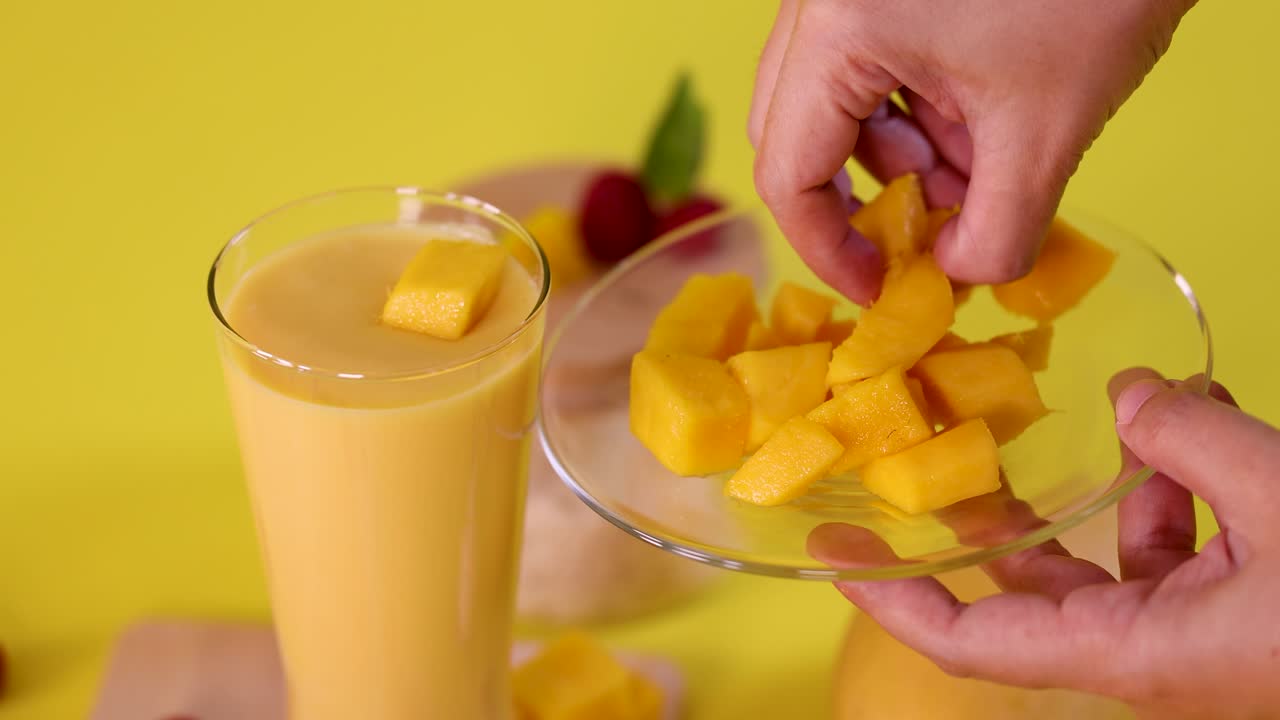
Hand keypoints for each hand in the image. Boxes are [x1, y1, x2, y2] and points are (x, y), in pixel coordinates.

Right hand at [748, 0, 1195, 303]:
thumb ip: (997, 230)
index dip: (828, 249)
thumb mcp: (1047, 129)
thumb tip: (959, 275)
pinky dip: (915, 111)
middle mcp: (823, 2)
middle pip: (795, 133)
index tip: (882, 288)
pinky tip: (979, 124)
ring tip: (978, 171)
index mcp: (840, 30)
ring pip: (833, 101)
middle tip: (925, 235)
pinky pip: (868, 65)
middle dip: (862, 197)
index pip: (787, 172)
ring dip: (897, 157)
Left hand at [816, 371, 1279, 718]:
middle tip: (925, 452)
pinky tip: (1189, 428)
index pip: (975, 640)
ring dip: (1091, 488)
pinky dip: (1170, 486)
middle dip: (980, 517)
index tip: (835, 552)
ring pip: (1102, 557)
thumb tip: (1130, 397)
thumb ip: (1191, 440)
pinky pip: (1174, 542)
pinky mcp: (1237, 602)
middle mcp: (1150, 651)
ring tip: (1086, 417)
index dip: (893, 598)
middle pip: (1025, 590)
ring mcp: (1194, 630)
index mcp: (1137, 653)